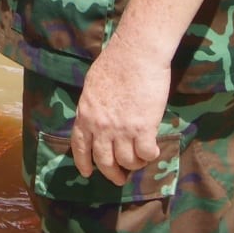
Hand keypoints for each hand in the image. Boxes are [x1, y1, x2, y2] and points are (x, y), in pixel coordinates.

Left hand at [69, 43, 169, 184]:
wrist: (136, 54)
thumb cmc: (114, 63)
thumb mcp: (92, 86)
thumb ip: (92, 107)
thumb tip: (95, 119)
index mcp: (85, 114)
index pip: (80, 147)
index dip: (83, 163)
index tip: (88, 174)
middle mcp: (100, 127)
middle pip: (104, 161)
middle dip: (112, 174)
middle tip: (119, 178)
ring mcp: (122, 129)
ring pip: (126, 161)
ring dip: (134, 164)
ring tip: (139, 160)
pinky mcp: (143, 128)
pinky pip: (146, 154)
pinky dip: (150, 156)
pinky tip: (153, 150)